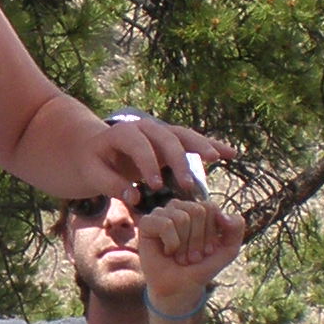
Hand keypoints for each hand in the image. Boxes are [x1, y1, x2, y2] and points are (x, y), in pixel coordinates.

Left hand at [83, 113, 229, 207]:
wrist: (95, 148)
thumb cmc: (93, 164)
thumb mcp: (92, 175)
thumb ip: (110, 185)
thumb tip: (134, 197)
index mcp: (123, 132)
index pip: (140, 145)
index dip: (148, 164)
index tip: (155, 186)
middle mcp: (145, 127)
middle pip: (166, 138)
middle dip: (179, 160)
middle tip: (187, 184)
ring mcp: (160, 132)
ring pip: (184, 136)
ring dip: (202, 146)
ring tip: (219, 158)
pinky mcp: (171, 141)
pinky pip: (193, 141)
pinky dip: (211, 145)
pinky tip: (231, 153)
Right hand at [133, 195, 244, 315]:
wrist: (180, 288)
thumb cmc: (200, 267)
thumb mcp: (227, 251)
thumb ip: (236, 230)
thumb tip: (223, 214)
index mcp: (198, 209)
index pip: (210, 207)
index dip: (211, 233)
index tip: (207, 251)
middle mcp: (180, 207)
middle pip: (197, 211)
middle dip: (198, 240)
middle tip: (192, 256)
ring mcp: (162, 213)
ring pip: (182, 217)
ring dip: (184, 245)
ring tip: (180, 257)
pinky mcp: (147, 223)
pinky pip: (166, 224)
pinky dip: (171, 243)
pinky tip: (167, 252)